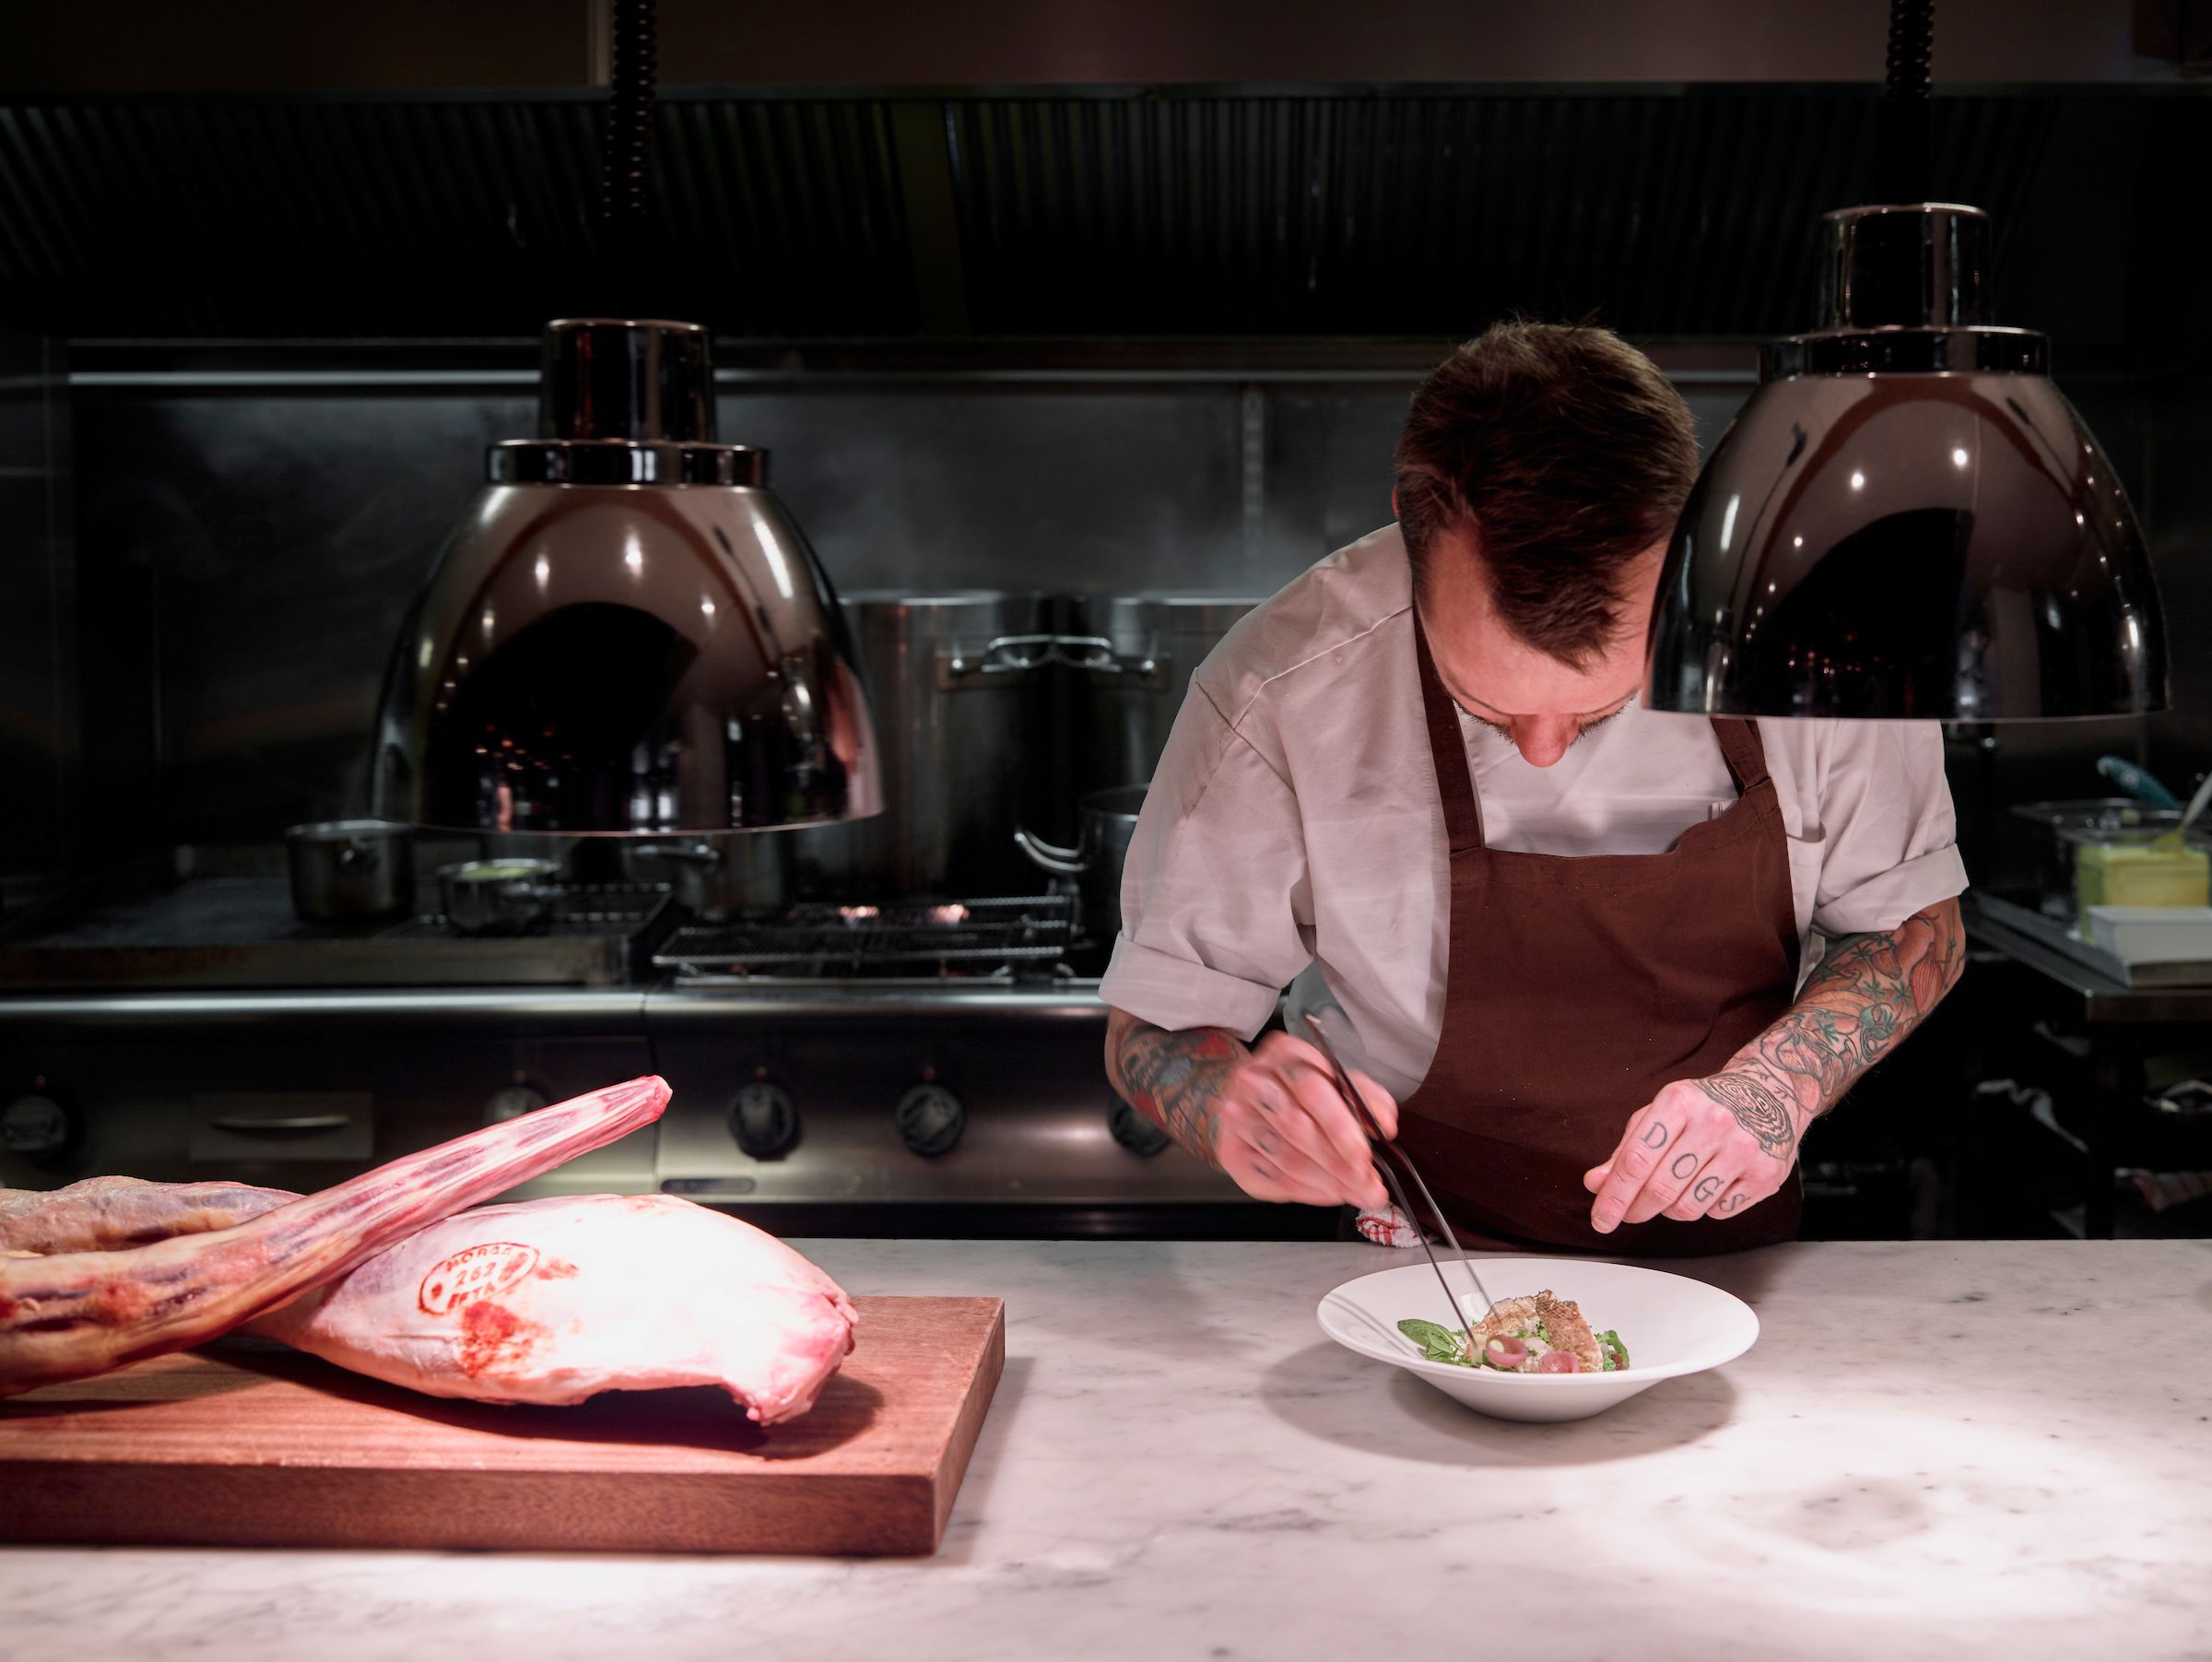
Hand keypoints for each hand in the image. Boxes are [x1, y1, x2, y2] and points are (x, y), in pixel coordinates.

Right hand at [1212, 1032, 1397, 1209]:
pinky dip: (1308, 1192)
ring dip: (1327, 1182)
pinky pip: (1273, 1179)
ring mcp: (1236, 1117)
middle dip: (1339, 1163)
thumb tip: (1383, 1125)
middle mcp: (1254, 1081)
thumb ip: (1364, 1097)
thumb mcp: (1336, 1080)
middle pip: (1297, 1127)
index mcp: (1285, 1054)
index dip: (1341, 1127)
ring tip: (1356, 1192)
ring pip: (1286, 1157)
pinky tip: (1330, 1192)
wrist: (1249, 1098)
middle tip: (1369, 1186)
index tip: (1366, 1156)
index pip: (1311, 1089)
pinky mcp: (1230, 1151)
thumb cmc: (1300, 1090)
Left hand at [1582, 1068, 1804, 1232]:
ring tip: (1673, 1192)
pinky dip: (1704, 1207)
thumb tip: (1595, 1184)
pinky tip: (1707, 1186)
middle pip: (1660, 1188)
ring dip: (1670, 1210)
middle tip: (1629, 1214)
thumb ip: (1626, 1150)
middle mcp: (1714, 1122)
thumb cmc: (1705, 1106)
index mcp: (1679, 1102)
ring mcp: (1743, 1148)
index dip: (1613, 1195)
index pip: (1636, 1160)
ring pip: (1688, 1207)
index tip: (1601, 1219)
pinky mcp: (1765, 1174)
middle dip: (1636, 1209)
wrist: (1769, 1092)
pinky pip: (1718, 1212)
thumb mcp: (1660, 1114)